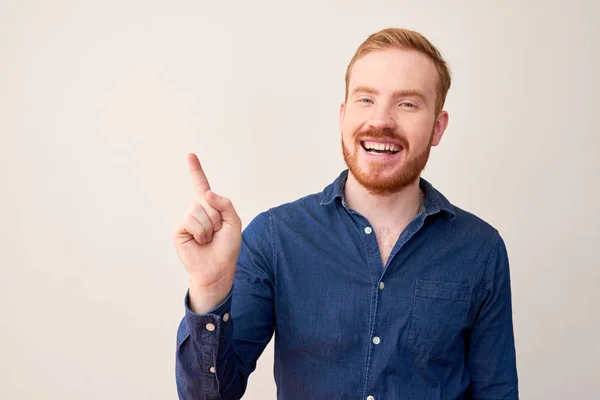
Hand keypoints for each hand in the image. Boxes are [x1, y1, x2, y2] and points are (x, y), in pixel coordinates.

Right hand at [173, 153, 241, 312]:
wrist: (218, 269)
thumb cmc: (227, 247)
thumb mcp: (234, 222)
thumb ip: (225, 204)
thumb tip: (206, 193)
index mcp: (209, 207)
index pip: (201, 185)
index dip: (196, 170)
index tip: (190, 155)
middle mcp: (196, 210)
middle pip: (207, 200)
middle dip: (217, 217)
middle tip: (217, 233)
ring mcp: (186, 220)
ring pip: (200, 211)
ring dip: (210, 227)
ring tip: (209, 239)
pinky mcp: (179, 230)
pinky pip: (192, 222)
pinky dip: (202, 233)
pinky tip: (201, 242)